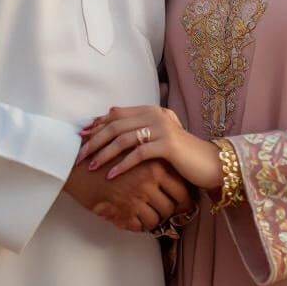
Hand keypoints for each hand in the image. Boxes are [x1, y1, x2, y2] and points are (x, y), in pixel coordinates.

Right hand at [63, 154, 192, 232]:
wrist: (76, 163)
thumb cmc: (103, 152)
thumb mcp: (131, 148)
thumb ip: (151, 157)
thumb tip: (169, 171)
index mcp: (155, 163)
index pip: (181, 187)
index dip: (184, 197)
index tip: (182, 200)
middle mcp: (150, 180)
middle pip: (174, 204)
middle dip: (173, 210)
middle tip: (169, 211)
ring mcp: (137, 196)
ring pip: (159, 217)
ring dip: (156, 218)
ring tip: (151, 214)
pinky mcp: (124, 209)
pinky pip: (141, 225)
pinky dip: (141, 225)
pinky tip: (136, 218)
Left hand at [79, 105, 222, 190]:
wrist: (207, 162)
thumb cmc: (180, 152)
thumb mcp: (158, 136)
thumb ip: (138, 127)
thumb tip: (110, 117)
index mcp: (150, 110)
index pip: (116, 114)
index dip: (97, 125)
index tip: (81, 137)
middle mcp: (154, 114)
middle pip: (116, 125)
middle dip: (95, 141)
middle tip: (79, 155)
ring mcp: (162, 127)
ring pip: (124, 138)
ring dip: (104, 154)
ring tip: (91, 166)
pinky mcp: (167, 145)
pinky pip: (138, 154)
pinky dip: (122, 165)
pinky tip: (111, 176)